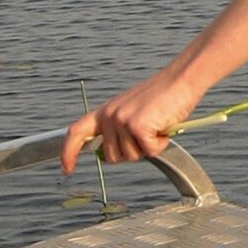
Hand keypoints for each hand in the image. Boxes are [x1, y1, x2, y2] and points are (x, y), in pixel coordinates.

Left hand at [60, 69, 202, 172]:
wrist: (180, 79)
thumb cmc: (162, 95)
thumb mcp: (132, 111)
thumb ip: (117, 130)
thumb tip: (108, 156)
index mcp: (105, 111)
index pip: (76, 133)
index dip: (68, 152)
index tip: (67, 168)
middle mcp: (109, 116)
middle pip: (112, 156)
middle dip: (132, 152)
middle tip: (148, 134)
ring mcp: (122, 121)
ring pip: (131, 156)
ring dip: (149, 147)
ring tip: (157, 126)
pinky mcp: (138, 126)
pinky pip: (150, 152)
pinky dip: (161, 144)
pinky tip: (164, 127)